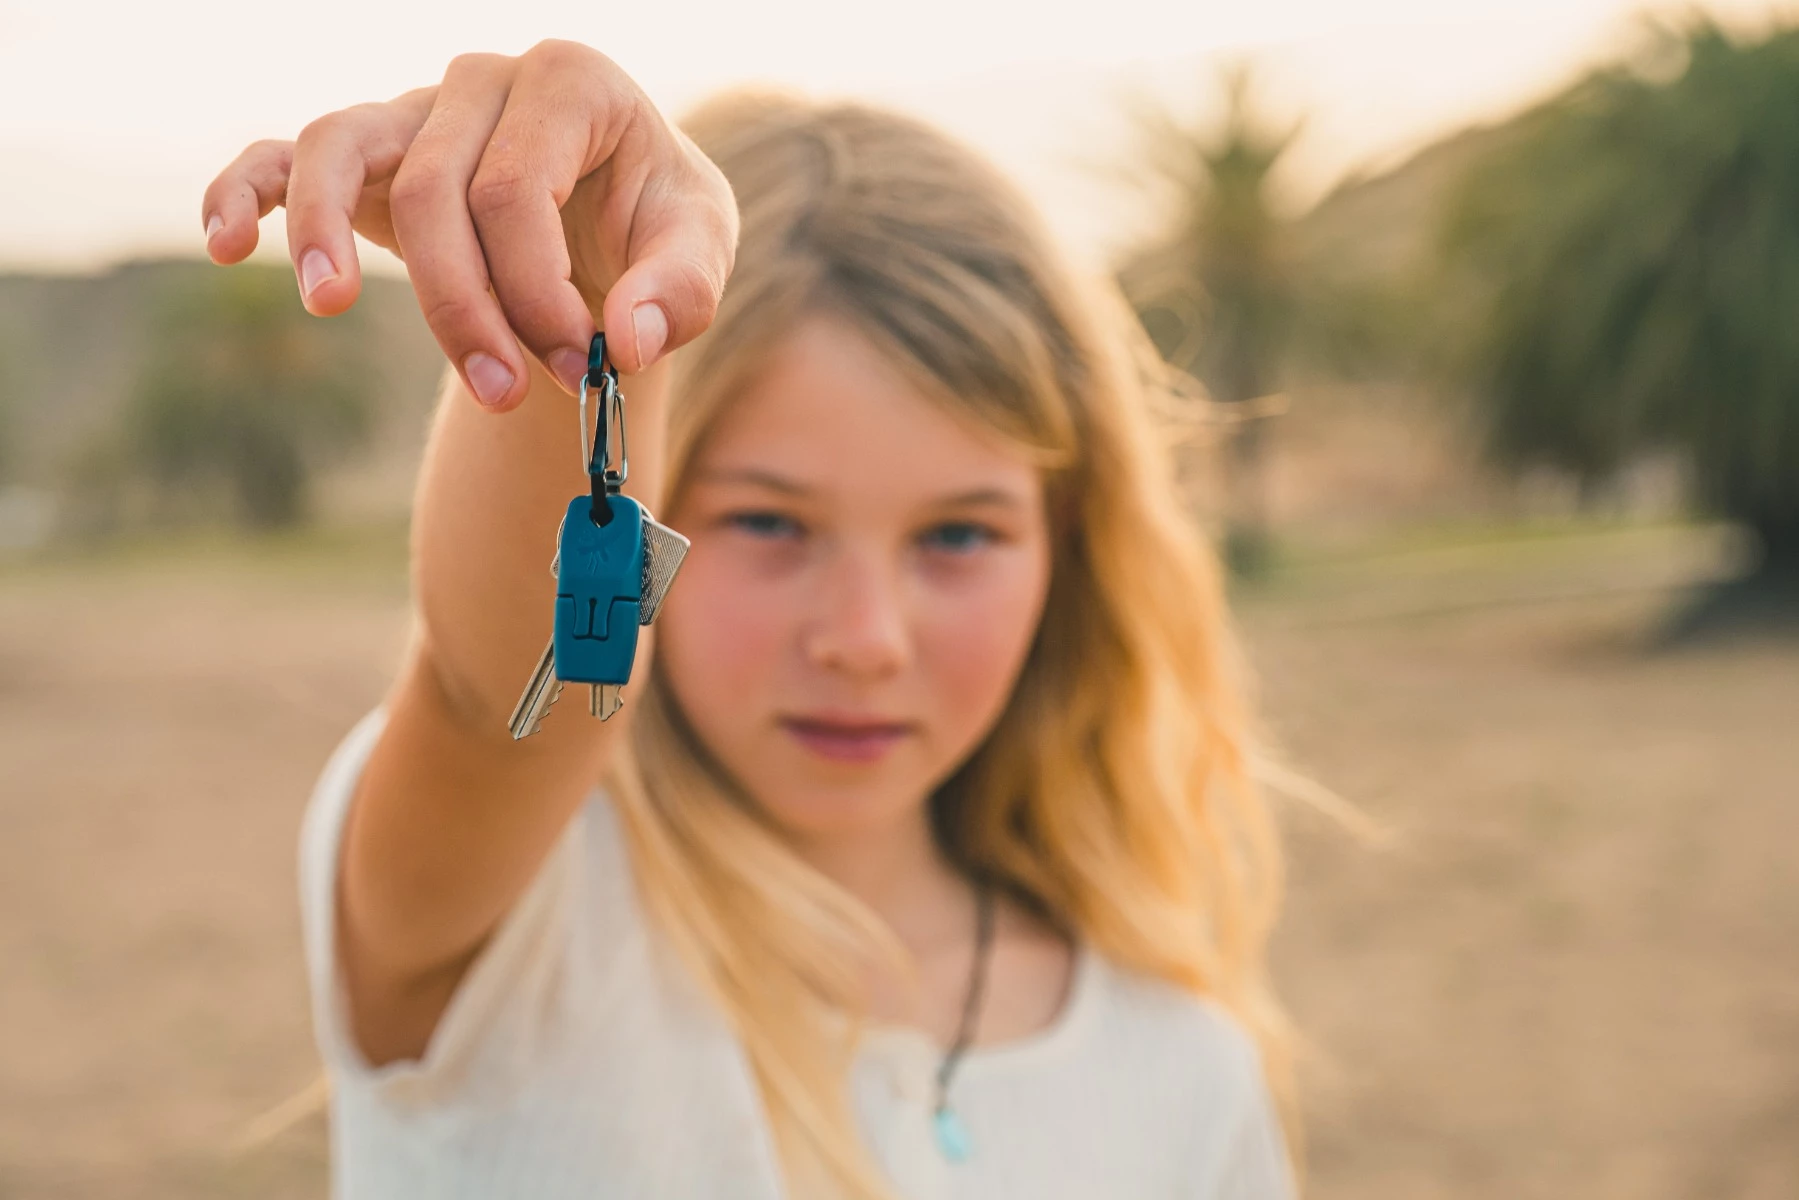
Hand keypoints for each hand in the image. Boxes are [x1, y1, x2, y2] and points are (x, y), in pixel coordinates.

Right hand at [200, 40, 738, 409]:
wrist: (614, 221)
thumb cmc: (655, 225)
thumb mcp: (699, 250)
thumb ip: (680, 292)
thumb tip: (625, 344)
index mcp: (573, 82)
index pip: (518, 189)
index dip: (536, 291)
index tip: (576, 367)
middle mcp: (483, 80)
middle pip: (437, 191)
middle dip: (468, 307)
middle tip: (507, 393)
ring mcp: (413, 108)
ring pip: (341, 149)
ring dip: (327, 235)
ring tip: (331, 303)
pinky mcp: (368, 153)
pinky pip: (283, 153)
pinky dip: (244, 188)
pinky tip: (222, 244)